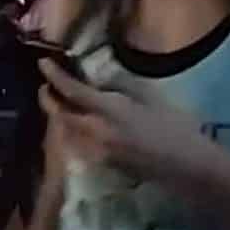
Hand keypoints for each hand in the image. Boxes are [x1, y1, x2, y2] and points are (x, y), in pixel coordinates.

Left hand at [37, 59, 229, 186]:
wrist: (186, 166)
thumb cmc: (175, 127)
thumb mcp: (150, 98)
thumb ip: (121, 89)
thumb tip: (100, 82)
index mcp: (110, 111)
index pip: (72, 92)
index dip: (55, 76)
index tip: (43, 63)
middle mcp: (97, 133)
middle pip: (61, 116)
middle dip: (48, 100)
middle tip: (46, 86)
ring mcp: (98, 152)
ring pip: (66, 133)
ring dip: (58, 117)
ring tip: (59, 104)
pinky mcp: (103, 165)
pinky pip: (78, 146)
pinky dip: (71, 133)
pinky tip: (77, 127)